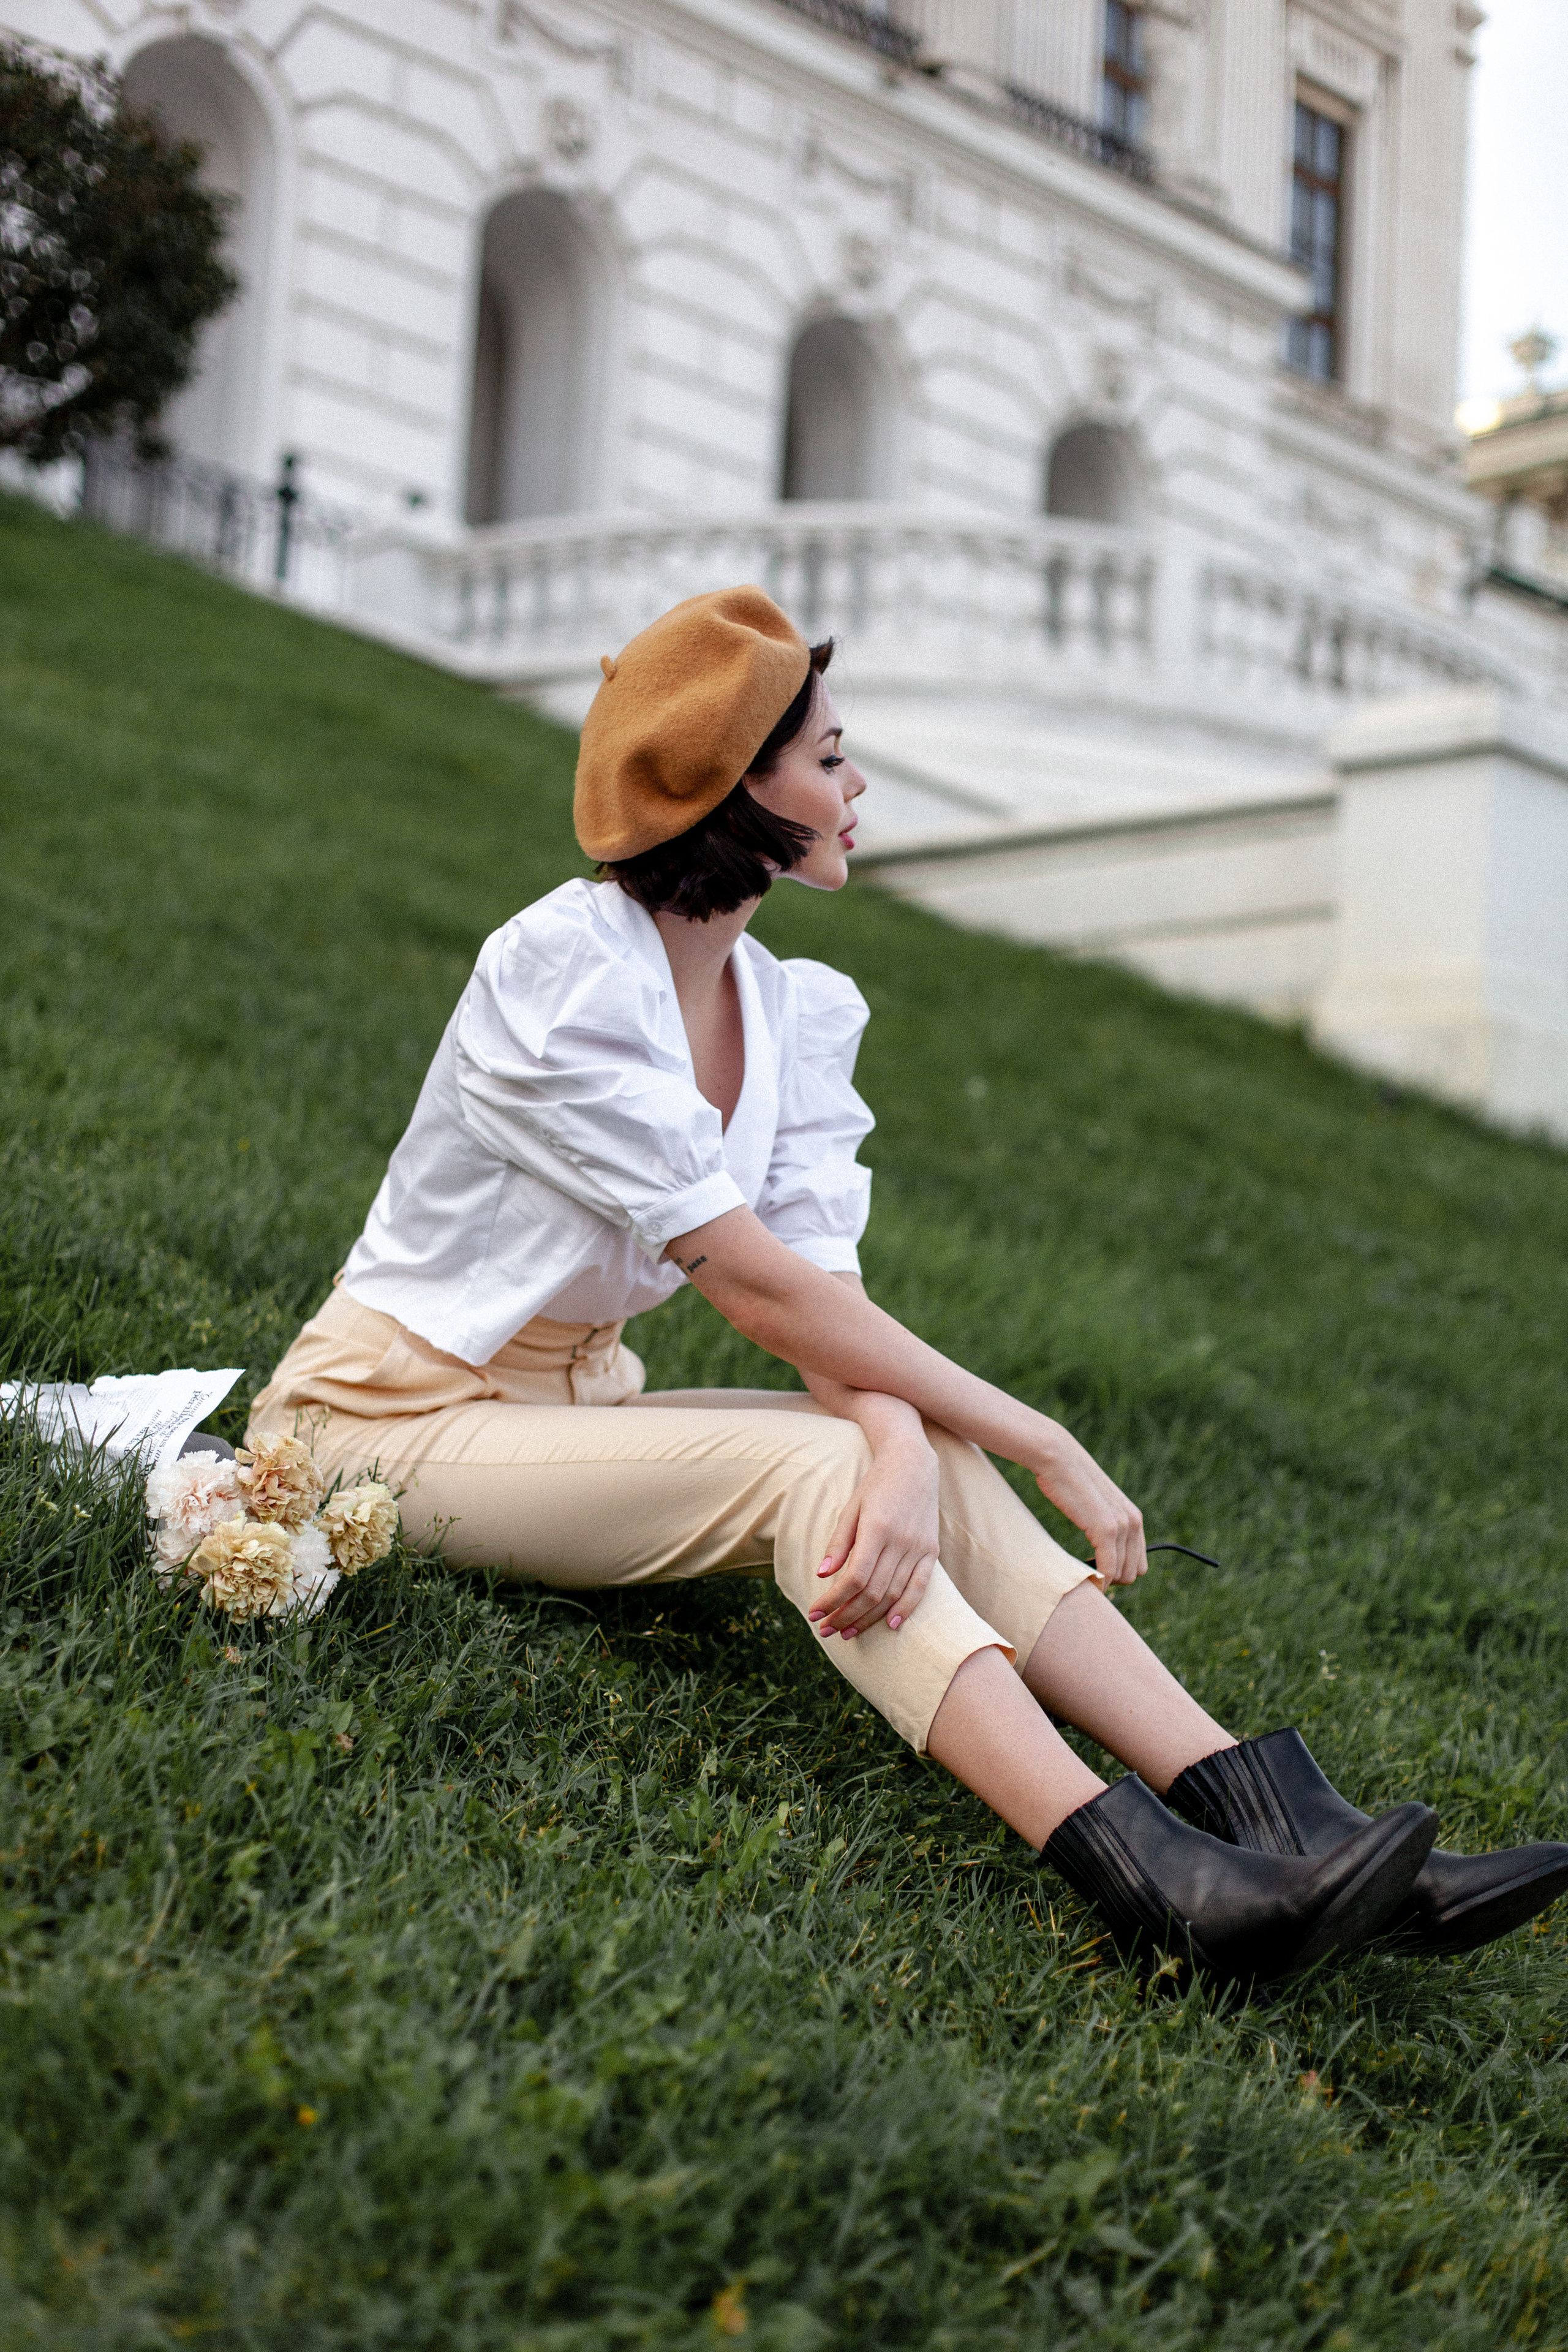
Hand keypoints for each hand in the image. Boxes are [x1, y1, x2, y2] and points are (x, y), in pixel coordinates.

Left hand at [807, 1437, 940, 1639]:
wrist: (913, 1465)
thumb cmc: (875, 1485)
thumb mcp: (851, 1507)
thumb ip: (839, 1541)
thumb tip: (822, 1574)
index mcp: (877, 1528)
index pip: (854, 1577)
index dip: (833, 1600)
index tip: (815, 1614)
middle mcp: (901, 1541)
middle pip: (872, 1591)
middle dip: (846, 1615)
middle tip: (827, 1630)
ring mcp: (919, 1548)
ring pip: (894, 1594)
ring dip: (870, 1618)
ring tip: (848, 1632)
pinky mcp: (932, 1551)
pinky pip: (921, 1587)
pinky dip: (907, 1608)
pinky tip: (891, 1625)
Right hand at [1032, 1430, 1146, 1586]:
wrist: (1056, 1457)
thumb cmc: (1067, 1480)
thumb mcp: (1093, 1504)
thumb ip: (1103, 1522)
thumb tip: (1096, 1541)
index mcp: (1133, 1517)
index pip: (1138, 1562)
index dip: (1118, 1572)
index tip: (1093, 1570)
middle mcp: (1133, 1522)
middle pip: (1133, 1573)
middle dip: (1112, 1579)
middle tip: (1086, 1575)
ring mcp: (1122, 1526)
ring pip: (1123, 1575)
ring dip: (1104, 1581)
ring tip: (1081, 1575)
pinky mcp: (1106, 1529)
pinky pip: (1109, 1569)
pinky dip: (1098, 1580)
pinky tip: (1083, 1578)